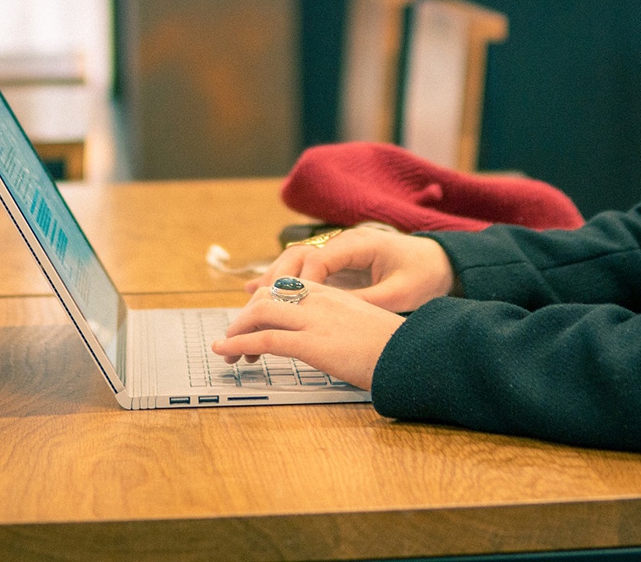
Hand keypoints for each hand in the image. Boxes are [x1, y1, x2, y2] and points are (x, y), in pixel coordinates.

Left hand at [211, 281, 404, 390]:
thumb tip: (327, 338)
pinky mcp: (313, 343)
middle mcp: (320, 300)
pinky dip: (240, 344)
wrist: (413, 354)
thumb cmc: (394, 347)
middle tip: (235, 341)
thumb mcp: (363, 323)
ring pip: (260, 313)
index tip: (253, 324)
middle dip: (244, 317)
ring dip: (237, 331)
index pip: (284, 286)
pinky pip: (266, 338)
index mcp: (332, 293)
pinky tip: (228, 353)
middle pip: (266, 295)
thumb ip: (339, 322)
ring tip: (227, 351)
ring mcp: (315, 319)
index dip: (261, 304)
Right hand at [247, 225, 454, 312]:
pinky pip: (301, 272)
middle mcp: (341, 244)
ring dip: (272, 282)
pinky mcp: (335, 266)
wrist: (440, 262)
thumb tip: (337, 314)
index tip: (288, 310)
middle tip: (257, 308)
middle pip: (297, 256)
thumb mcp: (401, 293)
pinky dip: (281, 283)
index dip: (300, 285)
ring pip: (293, 263)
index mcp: (358, 244)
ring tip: (251, 306)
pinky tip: (256, 295)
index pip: (317, 259)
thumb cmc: (423, 275)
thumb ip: (369, 300)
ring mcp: (336, 254)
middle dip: (275, 282)